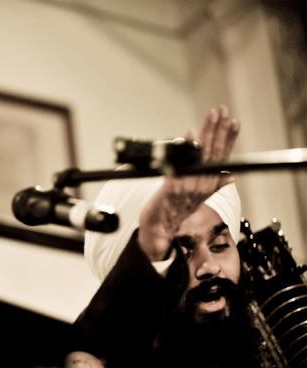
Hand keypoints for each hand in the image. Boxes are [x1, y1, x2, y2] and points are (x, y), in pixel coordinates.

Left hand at [138, 105, 239, 260]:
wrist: (160, 230)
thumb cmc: (176, 211)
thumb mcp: (198, 196)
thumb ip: (213, 182)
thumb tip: (230, 175)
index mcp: (208, 182)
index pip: (222, 156)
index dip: (229, 138)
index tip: (234, 122)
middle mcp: (201, 182)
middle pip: (214, 151)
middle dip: (219, 129)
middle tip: (223, 111)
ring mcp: (188, 184)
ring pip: (202, 155)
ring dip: (207, 134)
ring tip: (212, 117)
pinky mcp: (173, 187)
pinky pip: (181, 165)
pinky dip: (187, 149)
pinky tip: (189, 135)